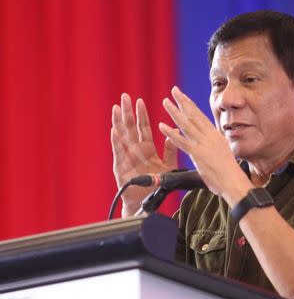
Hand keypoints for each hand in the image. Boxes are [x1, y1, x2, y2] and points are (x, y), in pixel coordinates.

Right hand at [111, 93, 177, 215]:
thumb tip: (174, 135)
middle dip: (128, 112)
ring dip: (119, 122)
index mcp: (147, 149)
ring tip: (116, 108)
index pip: (144, 128)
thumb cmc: (157, 184)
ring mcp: (126, 158)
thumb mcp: (168, 166)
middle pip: (130, 128)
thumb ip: (171, 151)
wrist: (147, 202)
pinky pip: (118, 153)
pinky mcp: (120, 168)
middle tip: (124, 96)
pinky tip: (114, 130)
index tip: (140, 101)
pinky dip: (116, 141)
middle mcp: (135, 151)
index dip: (142, 115)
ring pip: (122, 137)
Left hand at [159, 87, 252, 206]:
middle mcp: (210, 136)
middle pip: (194, 115)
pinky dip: (170, 133)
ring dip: (174, 112)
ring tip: (165, 101)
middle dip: (183, 101)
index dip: (191, 106)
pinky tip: (162, 125)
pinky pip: (181, 141)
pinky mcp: (198, 154)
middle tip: (174, 90)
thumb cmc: (230, 173)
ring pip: (186, 124)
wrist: (234, 182)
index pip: (201, 117)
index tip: (184, 97)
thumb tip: (211, 144)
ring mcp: (203, 144)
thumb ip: (214, 147)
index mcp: (216, 135)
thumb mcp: (224, 154)